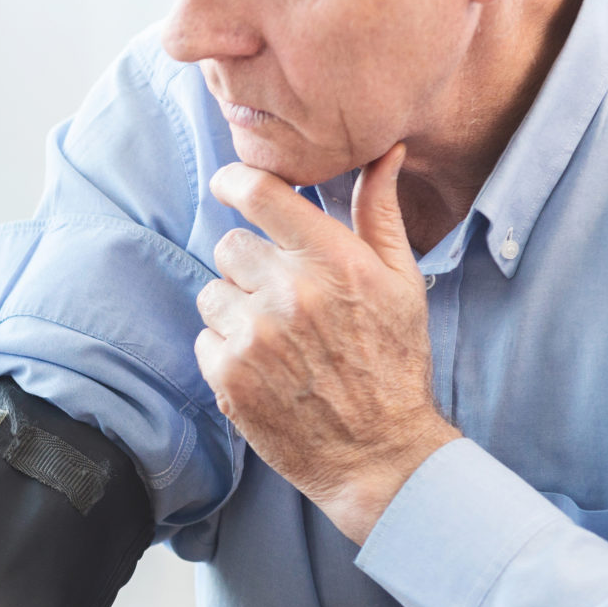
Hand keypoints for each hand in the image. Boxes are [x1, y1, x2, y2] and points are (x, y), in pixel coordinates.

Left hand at [195, 144, 460, 542]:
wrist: (379, 453)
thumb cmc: (394, 362)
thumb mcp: (402, 283)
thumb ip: (379, 214)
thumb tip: (384, 153)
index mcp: (335, 260)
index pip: (261, 194)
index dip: (234, 180)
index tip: (228, 184)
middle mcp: (290, 292)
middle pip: (230, 245)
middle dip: (250, 266)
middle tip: (284, 299)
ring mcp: (254, 335)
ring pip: (212, 292)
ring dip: (235, 309)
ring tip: (276, 339)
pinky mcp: (227, 374)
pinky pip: (205, 337)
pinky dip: (226, 350)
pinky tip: (265, 369)